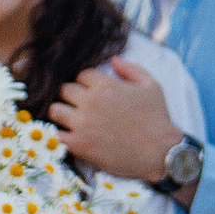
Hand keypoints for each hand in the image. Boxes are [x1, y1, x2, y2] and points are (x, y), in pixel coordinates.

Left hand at [47, 58, 180, 189]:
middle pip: (63, 90)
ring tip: (69, 118)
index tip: (90, 91)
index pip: (81, 75)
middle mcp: (91, 102)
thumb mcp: (152, 86)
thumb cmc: (157, 119)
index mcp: (106, 86)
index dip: (85, 82)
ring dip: (60, 112)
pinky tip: (67, 135)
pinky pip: (55, 134)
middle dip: (70, 95)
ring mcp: (82, 124)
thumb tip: (112, 60)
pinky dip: (58, 134)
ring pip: (54, 110)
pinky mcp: (79, 145)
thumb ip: (131, 69)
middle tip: (77, 104)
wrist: (159, 153)